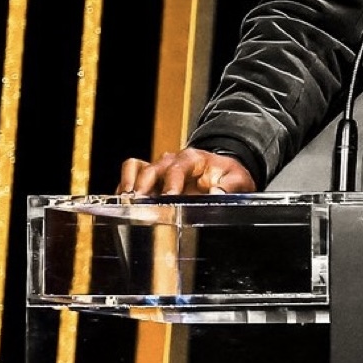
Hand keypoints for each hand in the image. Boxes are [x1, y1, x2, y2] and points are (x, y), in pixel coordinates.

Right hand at [117, 147, 256, 195]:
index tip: (168, 196)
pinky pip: (131, 176)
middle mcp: (172, 161)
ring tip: (127, 201)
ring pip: (136, 168)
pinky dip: (125, 187)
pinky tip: (124, 203)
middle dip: (144, 185)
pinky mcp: (152, 180)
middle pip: (151, 168)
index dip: (171, 181)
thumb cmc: (229, 175)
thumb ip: (230, 187)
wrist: (223, 173)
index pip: (177, 167)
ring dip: (129, 184)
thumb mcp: (238, 179)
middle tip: (141, 202)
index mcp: (193, 159)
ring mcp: (160, 169)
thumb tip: (216, 193)